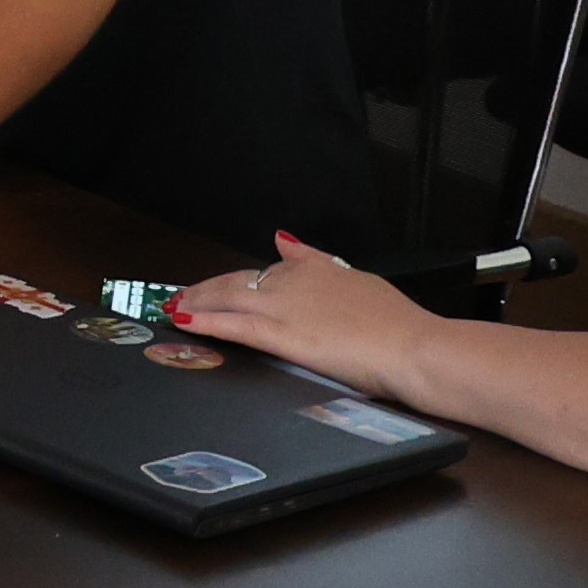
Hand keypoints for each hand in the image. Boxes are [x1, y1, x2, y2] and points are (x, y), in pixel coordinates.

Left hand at [160, 232, 433, 389]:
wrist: (412, 346)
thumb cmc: (398, 322)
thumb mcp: (360, 279)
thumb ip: (319, 262)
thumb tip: (286, 241)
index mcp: (314, 268)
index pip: (266, 269)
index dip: (238, 279)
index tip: (221, 284)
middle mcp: (292, 281)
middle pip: (236, 282)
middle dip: (206, 290)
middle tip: (183, 296)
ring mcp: (283, 307)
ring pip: (226, 299)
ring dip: (196, 303)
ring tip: (175, 308)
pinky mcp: (281, 335)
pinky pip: (233, 325)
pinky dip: (205, 320)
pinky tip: (185, 320)